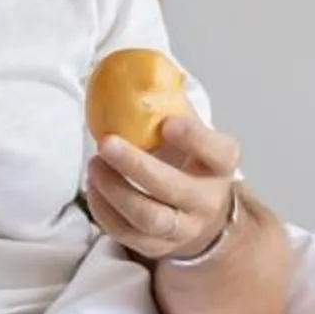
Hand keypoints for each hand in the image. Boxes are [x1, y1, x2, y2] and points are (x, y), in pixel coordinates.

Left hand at [85, 114, 241, 262]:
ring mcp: (183, 229)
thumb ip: (171, 102)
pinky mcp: (157, 248)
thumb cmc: (189, 162)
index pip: (218, 153)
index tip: (168, 123)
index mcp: (220, 165)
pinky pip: (127, 234)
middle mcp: (207, 201)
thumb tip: (141, 65)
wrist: (202, 217)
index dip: (195, 139)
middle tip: (106, 142)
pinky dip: (104, 210)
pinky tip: (94, 185)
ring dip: (116, 191)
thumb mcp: (191, 131)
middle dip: (137, 166)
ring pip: (149, 218)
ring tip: (94, 164)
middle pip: (175, 189)